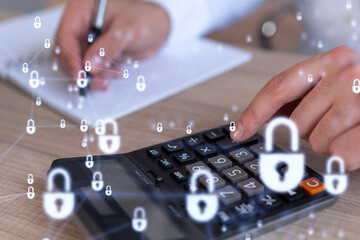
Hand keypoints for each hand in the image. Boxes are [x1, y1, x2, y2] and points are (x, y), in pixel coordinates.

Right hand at [55, 0, 169, 88]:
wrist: (159, 27)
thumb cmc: (145, 18)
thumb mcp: (128, 30)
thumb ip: (108, 47)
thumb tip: (90, 65)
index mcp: (83, 9)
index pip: (66, 34)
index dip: (70, 56)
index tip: (79, 74)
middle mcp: (82, 24)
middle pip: (68, 51)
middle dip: (81, 69)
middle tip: (96, 81)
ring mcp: (88, 39)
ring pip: (79, 63)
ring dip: (93, 75)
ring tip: (113, 75)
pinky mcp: (96, 52)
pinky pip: (91, 68)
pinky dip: (100, 76)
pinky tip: (114, 74)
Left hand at [231, 46, 359, 169]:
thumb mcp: (330, 86)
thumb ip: (300, 98)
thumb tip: (260, 121)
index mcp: (328, 62)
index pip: (278, 88)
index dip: (255, 112)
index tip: (239, 131)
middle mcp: (346, 73)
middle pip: (296, 120)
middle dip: (307, 131)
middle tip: (330, 124)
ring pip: (318, 140)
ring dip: (328, 143)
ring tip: (348, 130)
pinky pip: (343, 152)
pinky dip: (343, 156)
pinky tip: (349, 147)